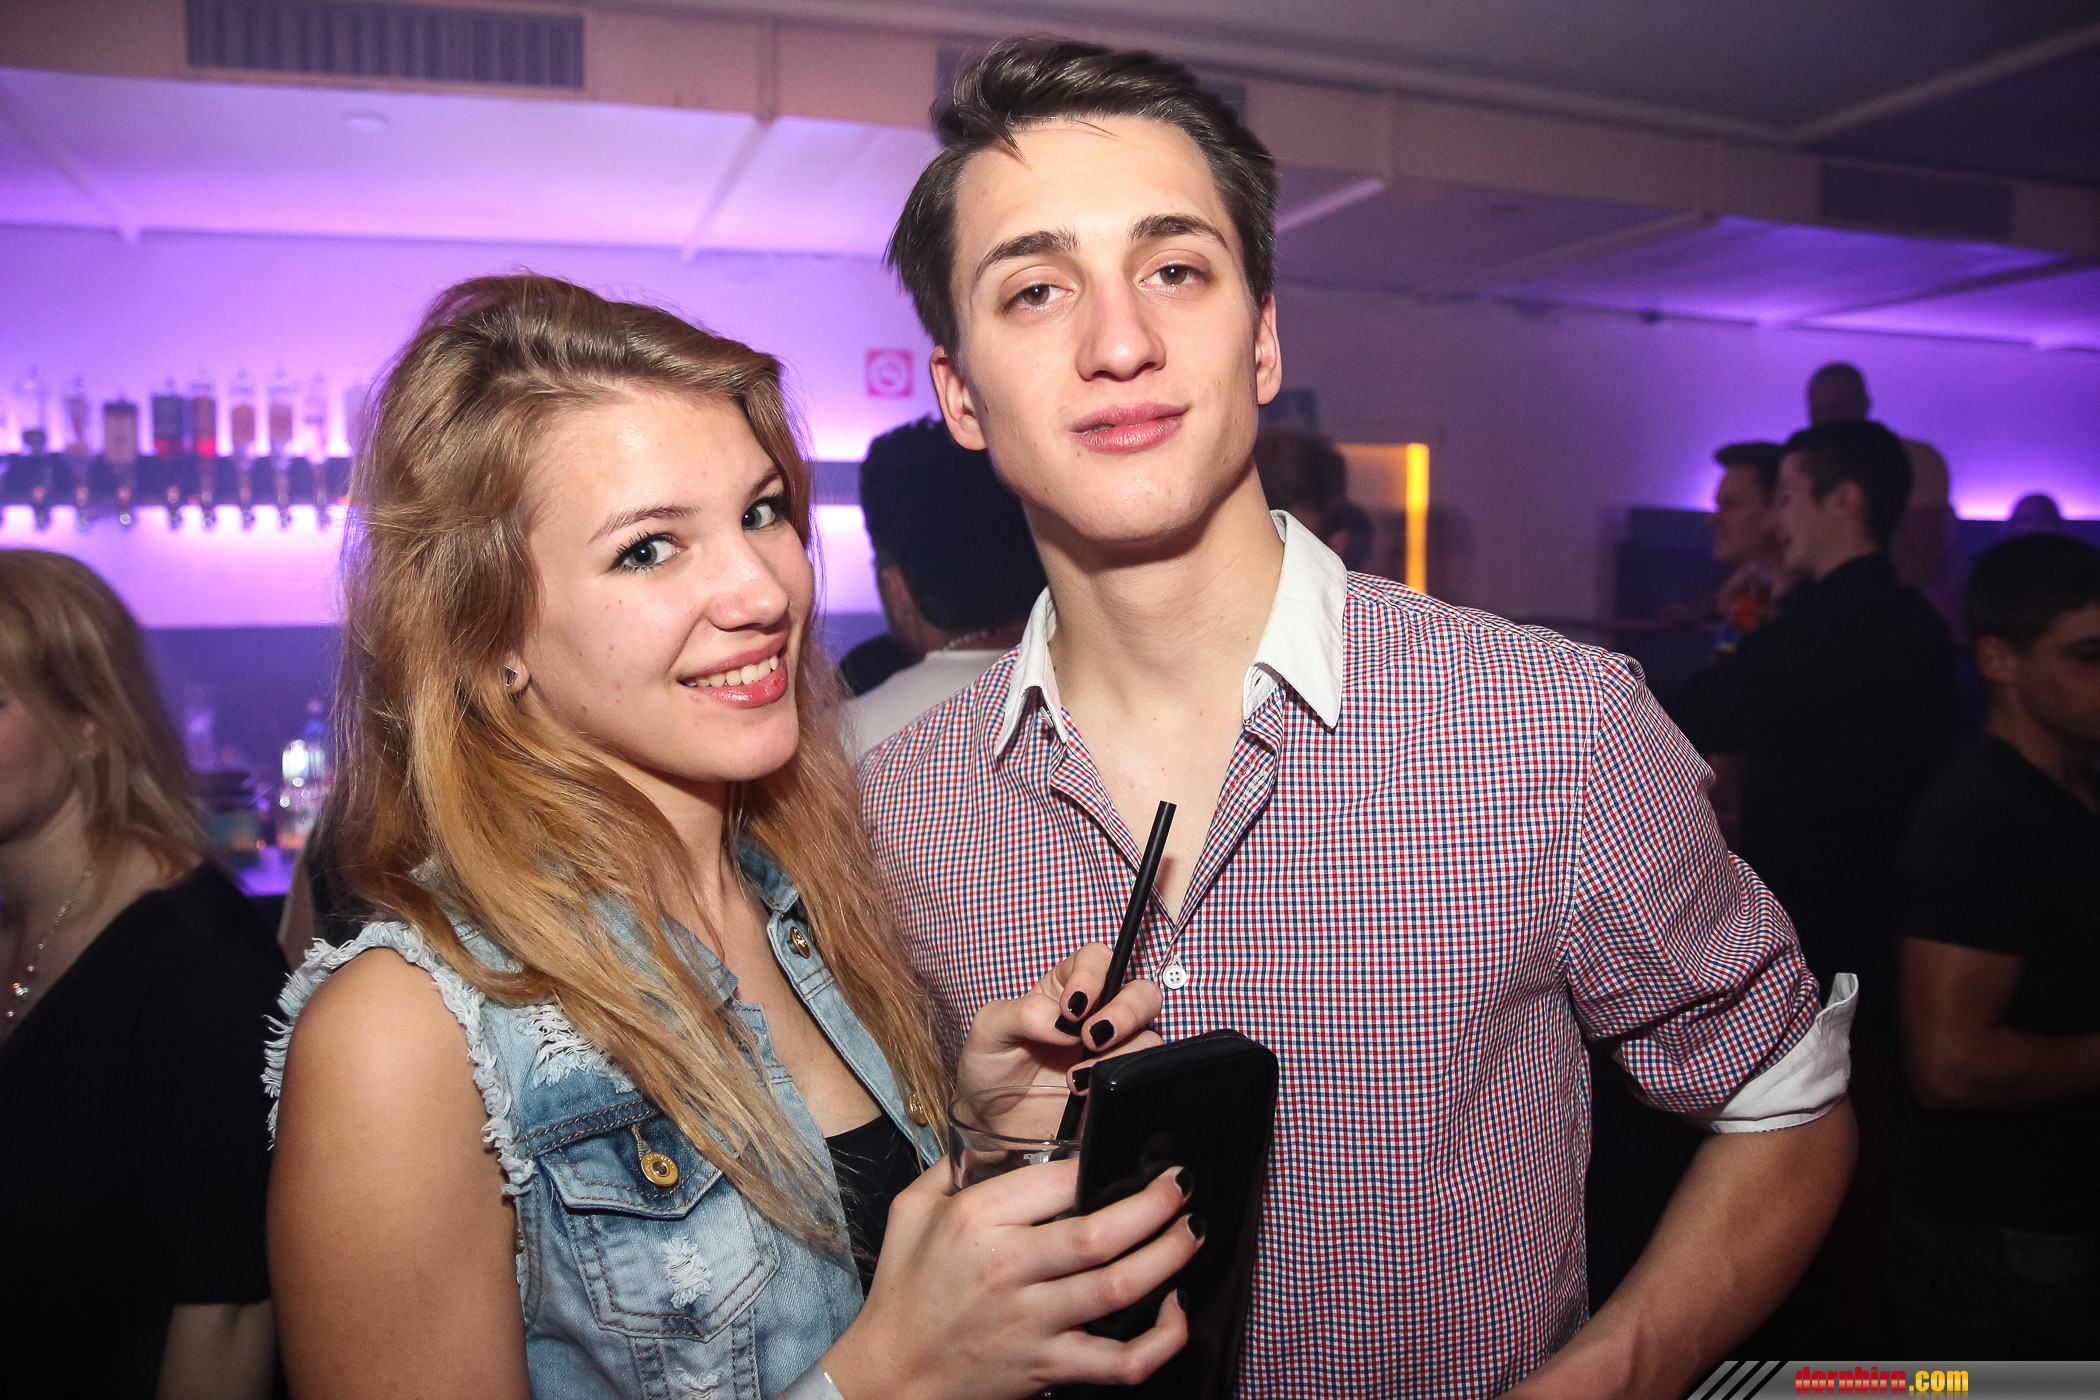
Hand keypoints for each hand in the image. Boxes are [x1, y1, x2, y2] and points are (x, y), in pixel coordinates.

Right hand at [821, 1157, 1200, 1399]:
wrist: (889, 1379)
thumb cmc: (903, 1292)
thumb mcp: (910, 1212)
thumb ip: (949, 1167)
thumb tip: (989, 1136)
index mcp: (975, 1221)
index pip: (1056, 1179)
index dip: (1100, 1160)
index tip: (1127, 1150)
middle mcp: (1008, 1269)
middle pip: (1099, 1233)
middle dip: (1155, 1204)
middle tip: (1183, 1183)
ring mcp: (1033, 1323)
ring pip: (1119, 1288)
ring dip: (1170, 1256)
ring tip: (1194, 1229)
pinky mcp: (1050, 1367)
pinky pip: (1122, 1361)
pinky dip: (1161, 1339)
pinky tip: (1177, 1310)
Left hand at [955, 942, 1163, 1101]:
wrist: (992, 1124)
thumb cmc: (990, 1068)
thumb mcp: (989, 1031)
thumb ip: (1022, 1013)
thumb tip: (1062, 1022)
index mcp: (1064, 989)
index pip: (1096, 960)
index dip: (1092, 974)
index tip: (1072, 1006)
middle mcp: (1096, 1015)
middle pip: (1140, 991)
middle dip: (1126, 1009)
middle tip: (1090, 1036)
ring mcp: (1112, 1051)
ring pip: (1149, 1034)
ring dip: (1121, 1050)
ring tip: (1078, 1075)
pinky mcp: (1118, 1084)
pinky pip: (1142, 1075)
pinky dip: (1119, 1079)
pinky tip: (1084, 1090)